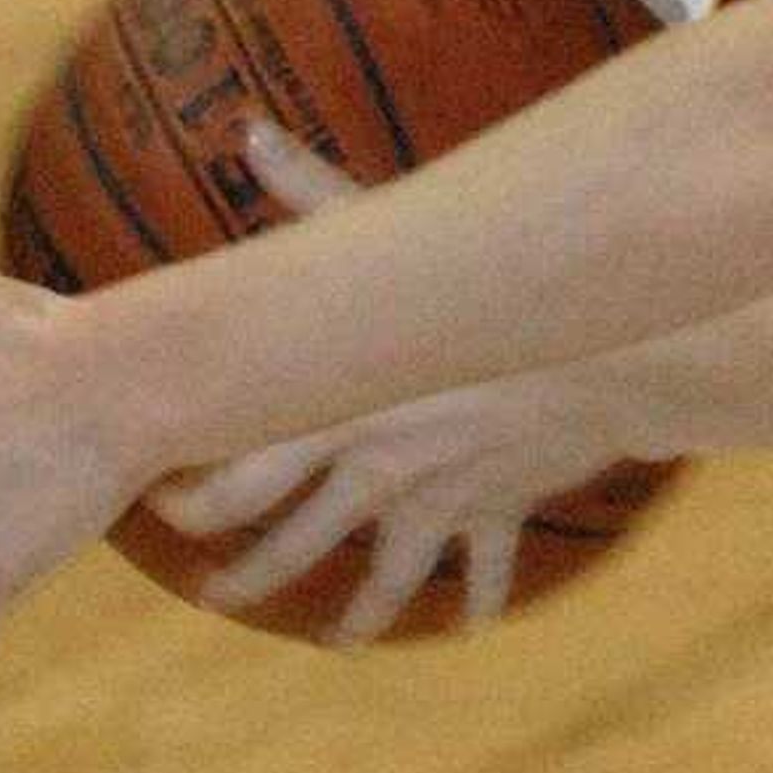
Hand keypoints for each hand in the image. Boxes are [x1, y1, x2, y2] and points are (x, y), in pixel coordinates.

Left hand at [144, 125, 651, 643]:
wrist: (610, 353)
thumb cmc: (494, 278)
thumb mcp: (396, 226)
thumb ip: (315, 191)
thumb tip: (250, 131)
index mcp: (336, 411)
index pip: (235, 479)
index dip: (190, 504)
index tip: (162, 509)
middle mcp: (376, 469)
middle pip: (290, 546)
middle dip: (245, 579)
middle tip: (215, 596)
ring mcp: (439, 497)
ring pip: (384, 578)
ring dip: (358, 616)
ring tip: (340, 641)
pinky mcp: (498, 506)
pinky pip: (488, 566)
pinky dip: (482, 598)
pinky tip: (472, 625)